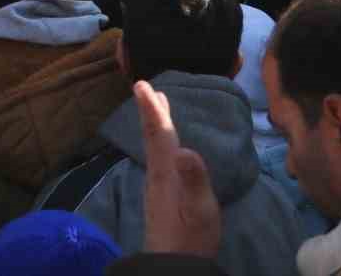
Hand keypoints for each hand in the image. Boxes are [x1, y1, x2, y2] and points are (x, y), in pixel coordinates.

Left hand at [135, 80, 221, 257]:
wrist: (173, 266)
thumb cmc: (190, 238)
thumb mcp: (200, 210)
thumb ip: (194, 180)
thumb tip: (185, 150)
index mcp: (166, 172)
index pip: (159, 133)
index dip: (152, 108)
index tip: (140, 84)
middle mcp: (158, 174)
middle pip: (153, 136)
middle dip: (150, 110)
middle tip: (143, 86)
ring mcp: (157, 185)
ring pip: (154, 146)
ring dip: (154, 123)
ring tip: (156, 107)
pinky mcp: (161, 196)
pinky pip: (158, 156)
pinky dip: (160, 141)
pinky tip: (166, 147)